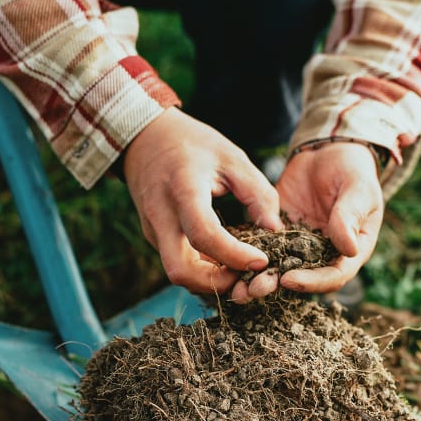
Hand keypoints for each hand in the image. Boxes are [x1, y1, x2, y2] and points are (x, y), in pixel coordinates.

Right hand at [121, 108, 282, 293]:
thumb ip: (258, 193)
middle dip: (216, 282)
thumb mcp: (232, 158)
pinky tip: (224, 260)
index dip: (234, 255)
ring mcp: (153, 230)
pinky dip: (201, 269)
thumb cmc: (193, 144)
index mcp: (183, 190)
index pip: (204, 235)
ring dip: (209, 279)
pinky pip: (177, 262)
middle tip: (246, 275)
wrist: (145, 138)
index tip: (261, 260)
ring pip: (178, 272)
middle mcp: (161, 216)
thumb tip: (275, 230)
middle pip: (181, 270)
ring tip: (239, 269)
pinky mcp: (154, 237)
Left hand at [231, 141, 382, 302]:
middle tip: (252, 290)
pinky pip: (263, 245)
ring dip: (257, 278)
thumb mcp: (358, 190)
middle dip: (276, 285)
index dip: (312, 282)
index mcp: (350, 250)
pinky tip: (227, 259)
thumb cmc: (354, 170)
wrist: (329, 151)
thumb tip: (349, 249)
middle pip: (302, 278)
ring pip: (278, 267)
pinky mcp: (279, 232)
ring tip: (236, 286)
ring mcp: (300, 245)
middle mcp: (324, 254)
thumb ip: (350, 217)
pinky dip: (247, 254)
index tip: (288, 279)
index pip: (333, 276)